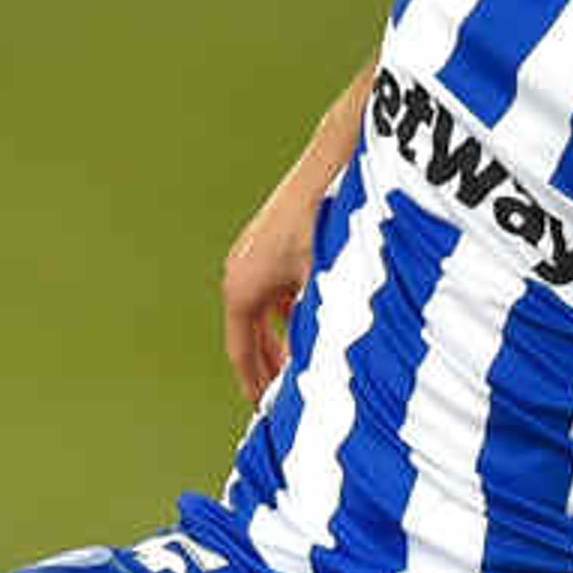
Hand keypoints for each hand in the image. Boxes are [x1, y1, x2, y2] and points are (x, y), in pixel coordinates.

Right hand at [220, 195, 315, 400]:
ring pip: (261, 312)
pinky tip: (309, 321)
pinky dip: (286, 313)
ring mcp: (253, 256)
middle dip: (264, 366)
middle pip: (246, 334)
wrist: (332, 164)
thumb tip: (312, 374)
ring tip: (296, 364)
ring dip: (277, 339)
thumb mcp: (321, 287)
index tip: (262, 408)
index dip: (252, 384)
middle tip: (279, 396)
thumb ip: (313, 334)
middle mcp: (239, 273)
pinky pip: (272, 291)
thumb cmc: (326, 224)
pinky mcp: (270, 242)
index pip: (239, 351)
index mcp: (242, 289)